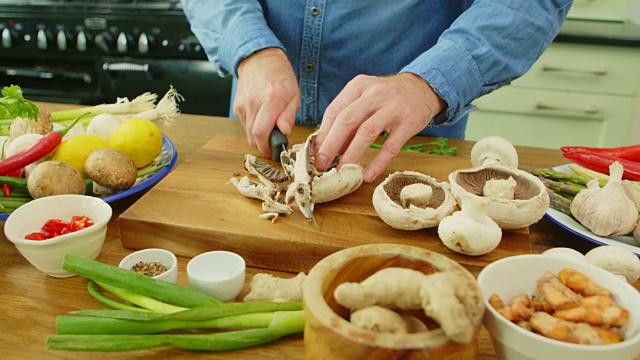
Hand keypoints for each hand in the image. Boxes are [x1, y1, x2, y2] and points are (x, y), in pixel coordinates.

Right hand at [235, 47, 300, 156]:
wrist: (260, 59)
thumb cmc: (280, 76)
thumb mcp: (294, 95)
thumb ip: (289, 115)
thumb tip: (284, 132)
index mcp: (270, 101)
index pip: (261, 132)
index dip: (267, 147)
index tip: (274, 151)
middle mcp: (252, 104)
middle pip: (253, 137)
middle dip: (264, 144)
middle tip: (274, 142)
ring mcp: (242, 105)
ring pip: (248, 133)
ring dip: (259, 135)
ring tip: (270, 125)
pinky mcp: (237, 107)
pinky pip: (244, 125)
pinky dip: (253, 126)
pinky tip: (261, 117)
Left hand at [314, 73, 445, 182]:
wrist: (422, 88)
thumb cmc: (386, 97)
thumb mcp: (365, 98)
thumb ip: (348, 118)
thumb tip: (327, 147)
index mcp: (358, 86)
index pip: (334, 110)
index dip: (323, 134)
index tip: (314, 152)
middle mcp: (375, 94)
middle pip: (347, 120)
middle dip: (331, 145)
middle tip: (321, 164)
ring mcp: (393, 108)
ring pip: (367, 132)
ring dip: (351, 154)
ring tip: (341, 172)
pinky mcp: (408, 123)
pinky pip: (390, 146)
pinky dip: (378, 162)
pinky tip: (367, 175)